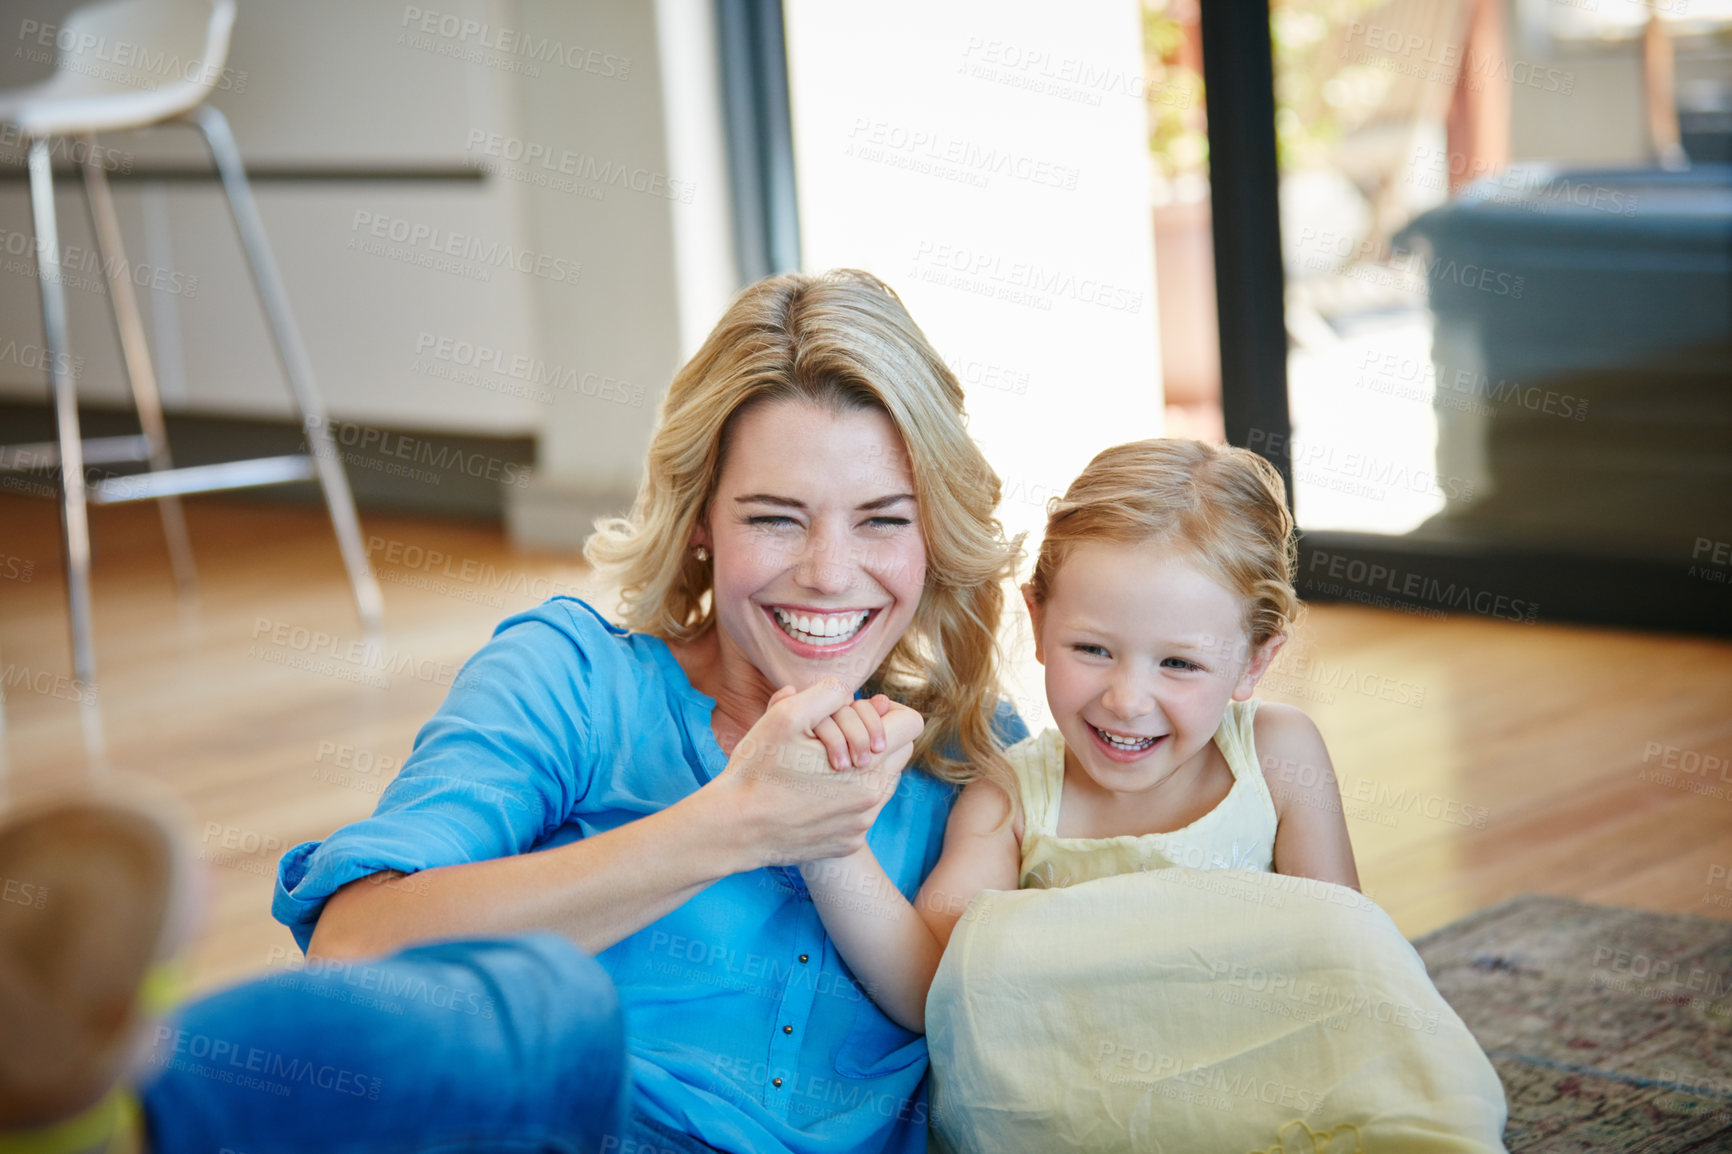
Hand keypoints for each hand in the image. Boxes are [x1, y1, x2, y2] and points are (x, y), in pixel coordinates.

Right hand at [705, 680, 923, 868]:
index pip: (911, 724)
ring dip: (862, 768)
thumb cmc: (757, 768)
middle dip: (875, 737)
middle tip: (836, 737)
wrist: (732, 829)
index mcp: (869, 765)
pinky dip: (846, 798)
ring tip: (822, 766)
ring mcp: (862, 825)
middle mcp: (874, 799)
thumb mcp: (786, 715)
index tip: (860, 712)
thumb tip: (867, 698)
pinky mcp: (848, 843)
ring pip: (884, 782)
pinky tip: (812, 795)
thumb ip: (830, 693)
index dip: (888, 710)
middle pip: (900, 752)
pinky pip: (863, 811)